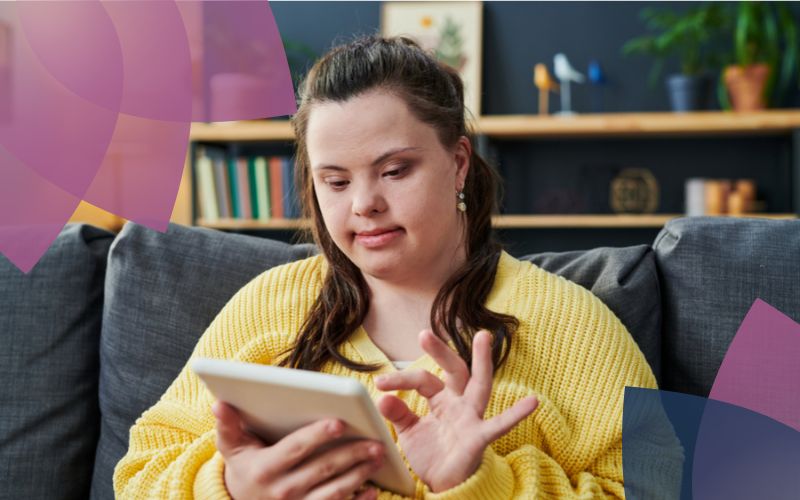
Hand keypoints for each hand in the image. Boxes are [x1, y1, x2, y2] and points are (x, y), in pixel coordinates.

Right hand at [212, 401, 382, 499]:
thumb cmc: (244, 467)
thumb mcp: (232, 448)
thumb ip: (228, 425)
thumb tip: (219, 403)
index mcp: (266, 468)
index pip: (296, 448)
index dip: (317, 435)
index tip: (340, 423)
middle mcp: (282, 490)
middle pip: (323, 469)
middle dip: (351, 455)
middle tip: (375, 441)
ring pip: (334, 491)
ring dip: (359, 474)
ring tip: (378, 457)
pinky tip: (372, 489)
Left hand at [374, 329, 538, 492]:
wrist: (444, 486)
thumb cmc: (432, 455)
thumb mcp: (410, 432)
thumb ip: (398, 413)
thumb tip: (382, 398)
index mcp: (442, 399)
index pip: (422, 380)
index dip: (400, 380)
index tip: (379, 384)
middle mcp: (459, 403)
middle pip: (454, 370)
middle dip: (441, 352)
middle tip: (423, 334)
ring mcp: (472, 418)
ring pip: (479, 385)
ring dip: (482, 361)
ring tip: (484, 337)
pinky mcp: (480, 437)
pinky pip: (499, 425)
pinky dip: (515, 414)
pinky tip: (531, 402)